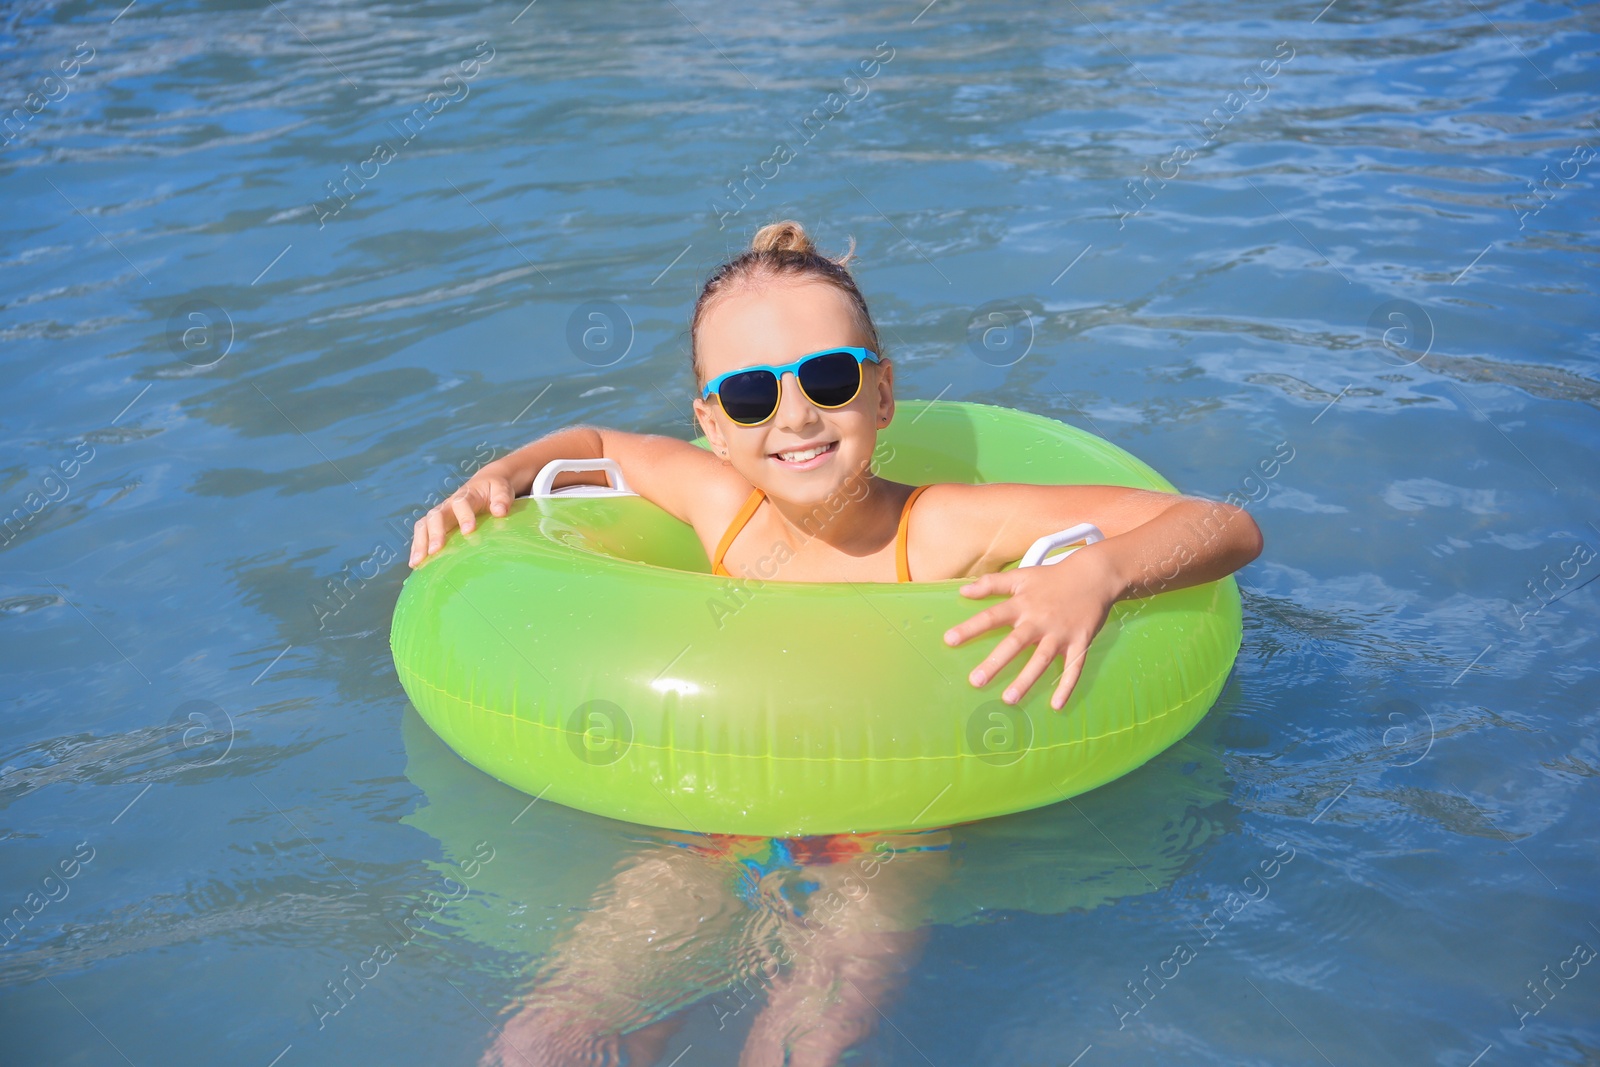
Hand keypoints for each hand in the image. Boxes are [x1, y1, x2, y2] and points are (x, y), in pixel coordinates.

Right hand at [409, 468, 516, 566]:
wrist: (483, 484)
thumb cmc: (493, 489)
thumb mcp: (502, 488)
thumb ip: (502, 498)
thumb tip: (499, 512)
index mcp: (466, 495)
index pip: (461, 503)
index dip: (464, 516)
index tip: (469, 531)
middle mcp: (448, 505)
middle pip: (435, 516)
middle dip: (434, 533)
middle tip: (435, 550)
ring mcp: (440, 515)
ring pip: (424, 525)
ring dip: (420, 543)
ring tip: (417, 562)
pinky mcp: (437, 525)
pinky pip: (422, 534)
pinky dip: (417, 547)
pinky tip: (416, 564)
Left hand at [942, 549, 1123, 710]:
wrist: (1094, 575)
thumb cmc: (1052, 577)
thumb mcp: (1021, 576)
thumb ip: (991, 584)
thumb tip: (963, 592)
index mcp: (1022, 604)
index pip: (991, 616)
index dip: (970, 628)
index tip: (949, 640)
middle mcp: (1039, 621)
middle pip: (1014, 644)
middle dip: (995, 663)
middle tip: (976, 681)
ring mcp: (1060, 633)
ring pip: (1041, 660)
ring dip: (1026, 680)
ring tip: (1009, 699)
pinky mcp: (1080, 642)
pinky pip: (1073, 668)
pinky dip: (1066, 686)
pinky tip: (1056, 705)